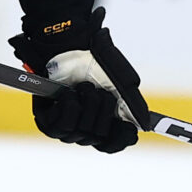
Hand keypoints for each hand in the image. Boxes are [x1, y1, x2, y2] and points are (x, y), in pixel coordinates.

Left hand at [9, 8, 149, 153]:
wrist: (71, 46)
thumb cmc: (96, 62)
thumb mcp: (123, 83)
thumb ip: (134, 105)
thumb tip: (145, 125)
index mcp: (100, 122)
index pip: (109, 146)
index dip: (119, 140)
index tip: (131, 130)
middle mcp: (81, 128)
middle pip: (98, 138)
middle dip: (104, 111)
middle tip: (101, 91)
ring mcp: (63, 127)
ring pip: (82, 131)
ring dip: (88, 104)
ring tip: (83, 87)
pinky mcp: (46, 121)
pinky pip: (63, 125)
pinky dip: (70, 105)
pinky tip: (69, 93)